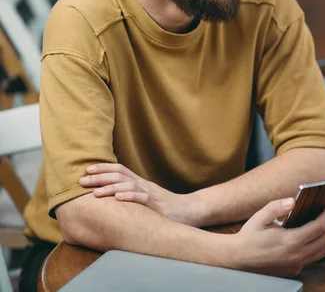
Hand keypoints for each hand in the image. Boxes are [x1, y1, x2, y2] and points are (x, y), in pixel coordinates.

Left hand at [79, 163, 196, 224]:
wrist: (190, 210)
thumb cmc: (166, 206)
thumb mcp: (146, 196)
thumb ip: (132, 193)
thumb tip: (111, 196)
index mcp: (139, 182)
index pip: (119, 169)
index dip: (103, 168)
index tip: (87, 170)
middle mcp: (143, 184)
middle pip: (119, 175)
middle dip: (99, 177)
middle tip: (81, 181)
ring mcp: (150, 194)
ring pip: (128, 185)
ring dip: (110, 188)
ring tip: (96, 193)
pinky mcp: (157, 206)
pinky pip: (143, 199)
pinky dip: (130, 197)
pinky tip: (119, 199)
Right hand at [231, 198, 324, 276]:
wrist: (239, 258)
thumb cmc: (249, 236)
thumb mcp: (260, 217)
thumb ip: (277, 207)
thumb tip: (293, 201)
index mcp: (291, 241)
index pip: (319, 227)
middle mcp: (297, 256)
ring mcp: (296, 265)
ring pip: (323, 251)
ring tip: (322, 222)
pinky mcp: (294, 270)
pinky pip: (313, 258)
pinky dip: (318, 246)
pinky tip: (311, 236)